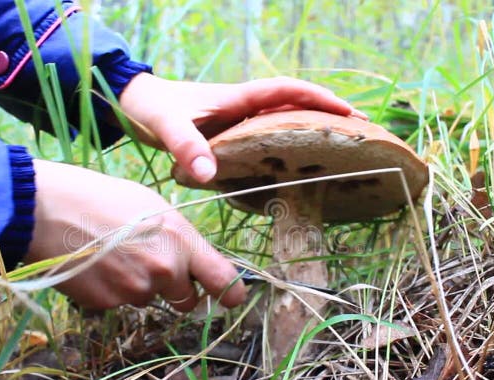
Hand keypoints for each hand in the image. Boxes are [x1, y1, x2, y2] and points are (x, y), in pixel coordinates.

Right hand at [23, 159, 245, 311]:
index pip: (224, 282)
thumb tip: (192, 262)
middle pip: (187, 300)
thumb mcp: (152, 204)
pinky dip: (112, 289)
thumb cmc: (98, 196)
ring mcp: (135, 290)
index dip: (230, 293)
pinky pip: (120, 302)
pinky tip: (95, 265)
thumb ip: (179, 238)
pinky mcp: (108, 304)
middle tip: (150, 263)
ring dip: (139, 285)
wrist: (43, 210)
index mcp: (181, 240)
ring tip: (112, 254)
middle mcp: (164, 270)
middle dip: (176, 288)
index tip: (230, 296)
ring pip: (149, 299)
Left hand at [118, 74, 367, 182]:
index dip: (319, 100)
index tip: (349, 113)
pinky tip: (292, 168)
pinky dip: (285, 147)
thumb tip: (208, 174)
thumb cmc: (151, 108)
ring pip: (283, 122)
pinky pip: (265, 139)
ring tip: (338, 151)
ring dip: (310, 132)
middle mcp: (243, 107)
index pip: (288, 91)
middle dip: (328, 115)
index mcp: (238, 98)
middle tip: (361, 133)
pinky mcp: (228, 135)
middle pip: (295, 106)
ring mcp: (237, 121)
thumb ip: (186, 146)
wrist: (133, 104)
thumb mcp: (167, 125)